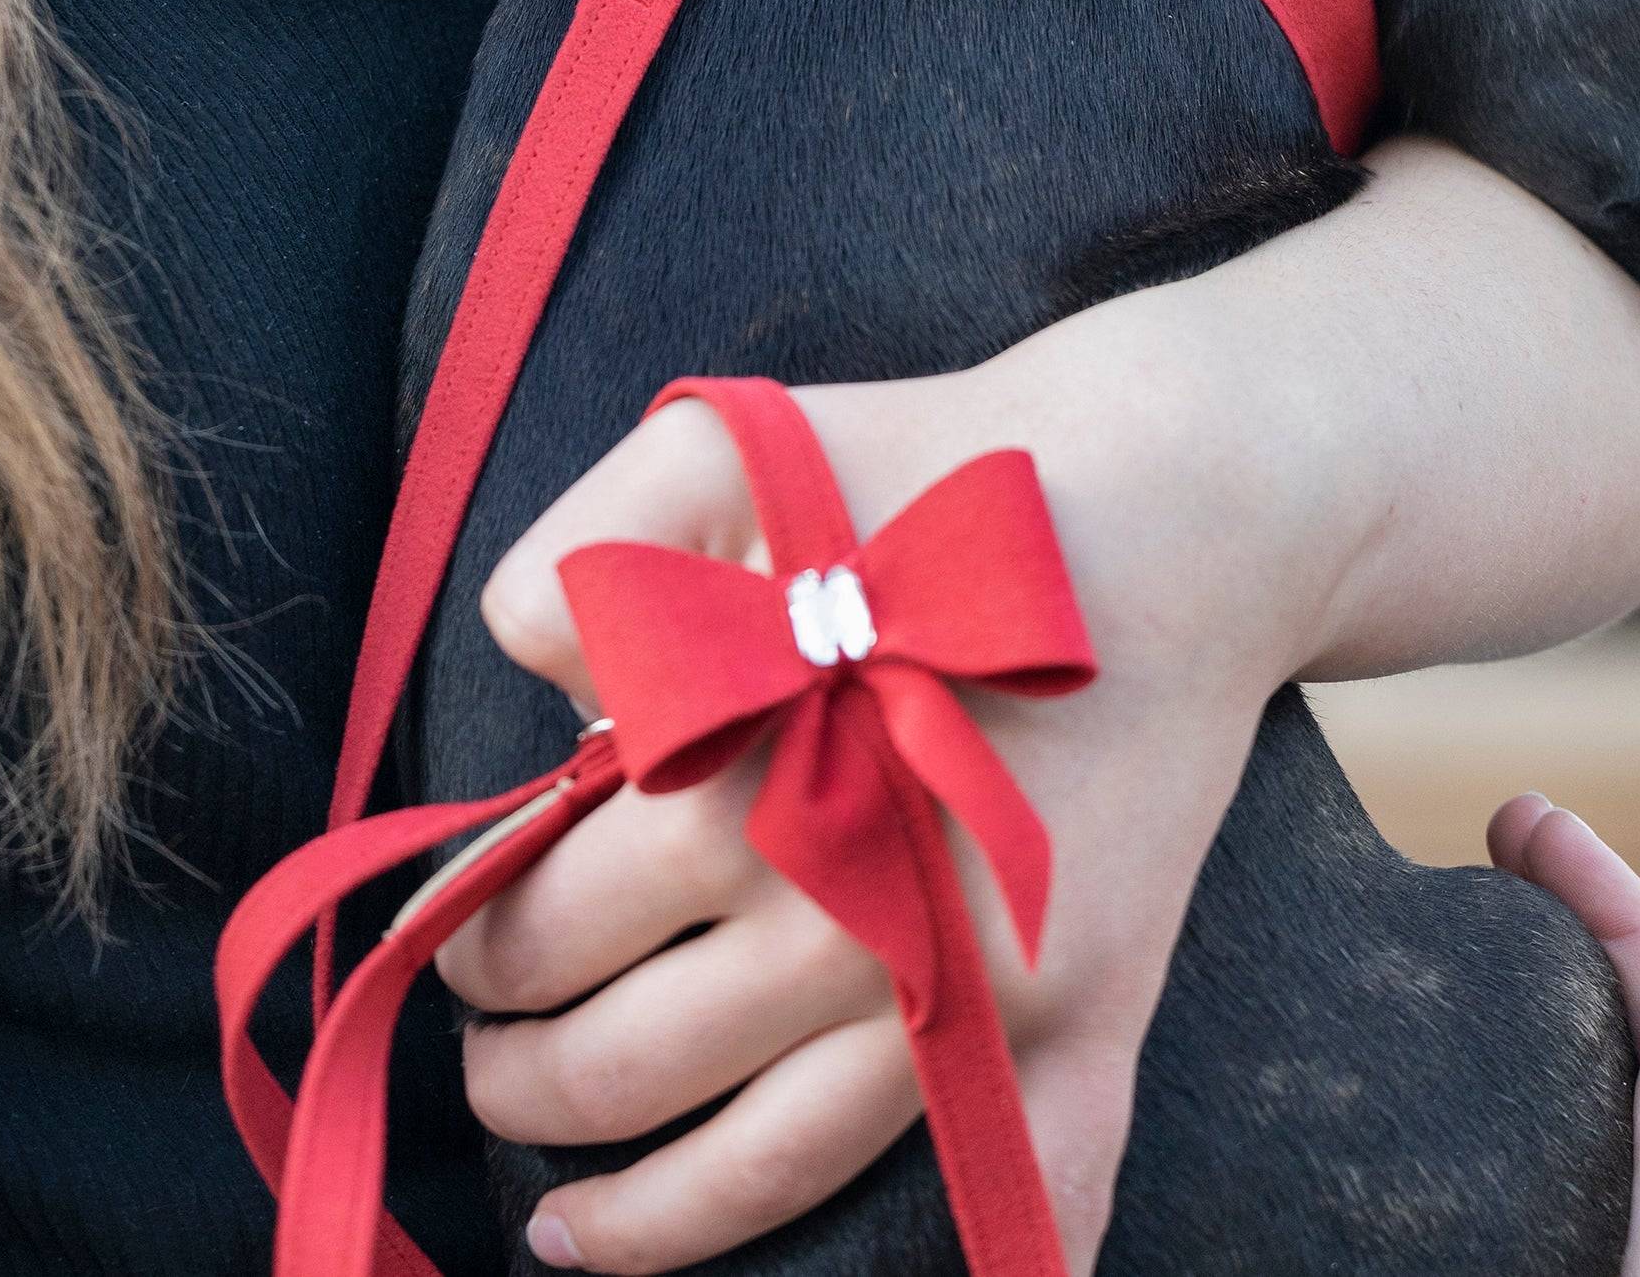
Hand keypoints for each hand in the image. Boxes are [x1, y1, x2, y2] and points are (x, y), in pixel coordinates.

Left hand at [438, 345, 1334, 1274]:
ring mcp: (978, 990)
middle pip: (622, 1070)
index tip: (457, 936)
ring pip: (765, 1173)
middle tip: (496, 1051)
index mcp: (742, 790)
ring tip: (566, 1223)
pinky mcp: (1091, 1007)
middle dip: (522, 1080)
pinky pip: (1025, 1185)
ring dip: (637, 1220)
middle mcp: (847, 921)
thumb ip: (583, 547)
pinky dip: (975, 1259)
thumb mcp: (732, 444)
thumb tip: (536, 691)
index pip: (544, 928)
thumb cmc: (950, 466)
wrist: (1181, 496)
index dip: (472, 943)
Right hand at [1489, 796, 1639, 1276]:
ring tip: (1496, 906)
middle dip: (1594, 929)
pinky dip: (1544, 1090)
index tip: (1534, 820)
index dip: (1622, 913)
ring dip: (1568, 1001)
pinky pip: (1590, 1168)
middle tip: (1509, 829)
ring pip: (1632, 1115)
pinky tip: (1502, 1059)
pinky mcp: (1607, 1266)